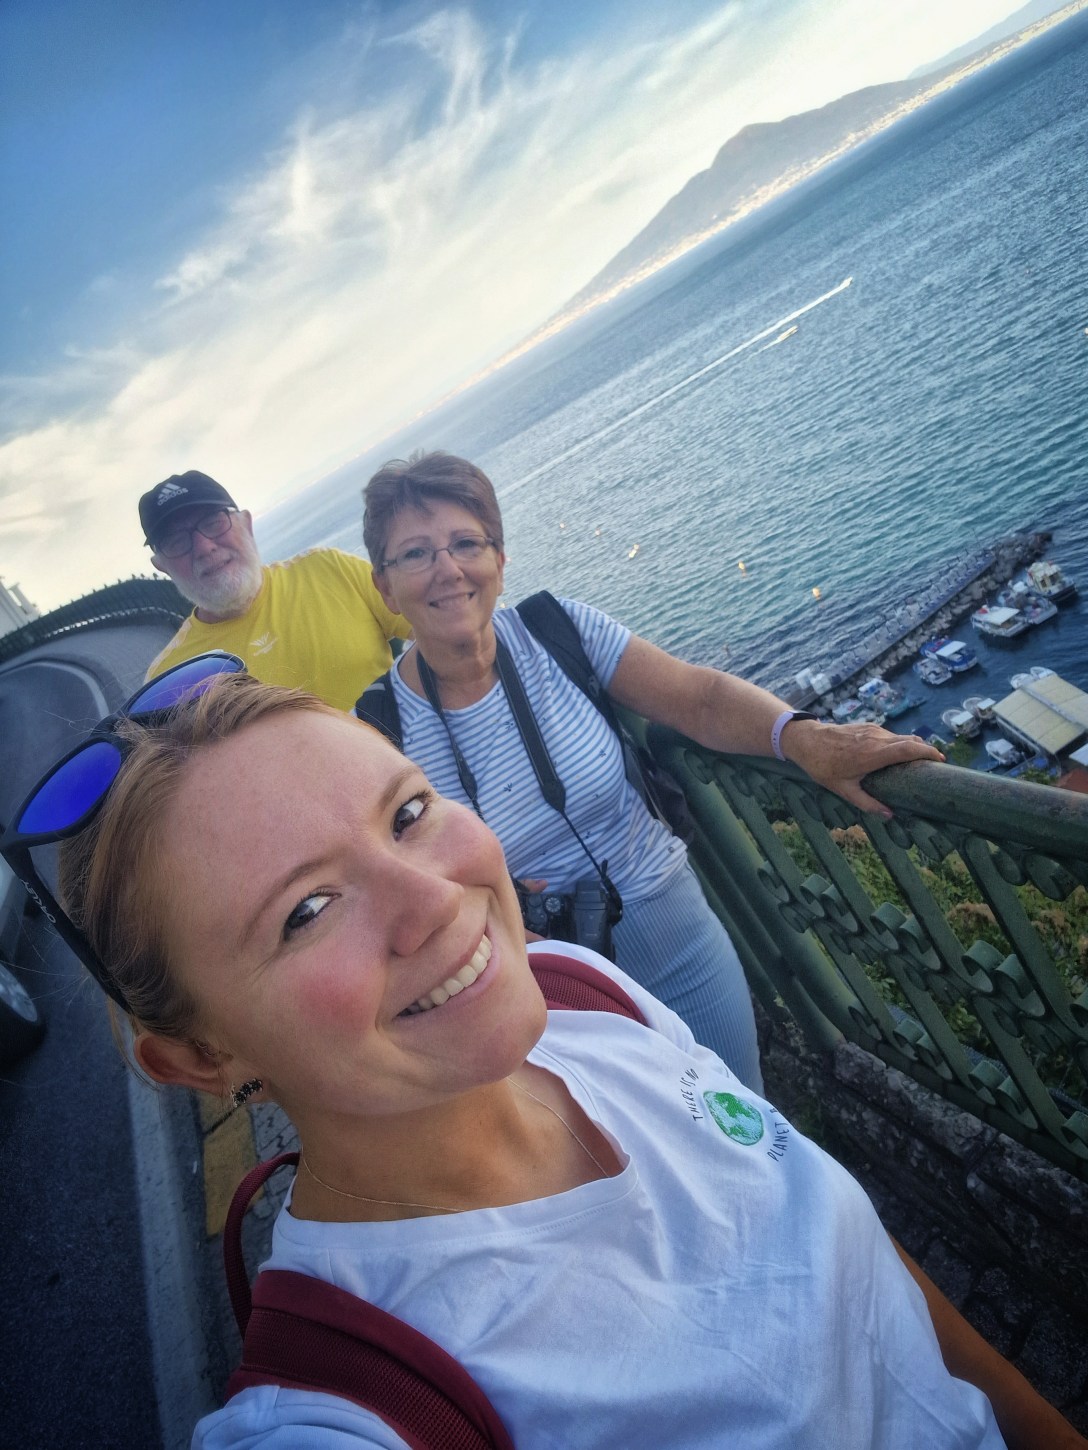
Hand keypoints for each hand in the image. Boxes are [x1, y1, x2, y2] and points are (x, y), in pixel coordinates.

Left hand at [780, 719, 944, 817]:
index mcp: (873, 754)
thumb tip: (889, 815)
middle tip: (935, 764)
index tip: (940, 760)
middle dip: (926, 751)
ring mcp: (872, 730)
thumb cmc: (823, 766)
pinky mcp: (867, 726)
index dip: (927, 753)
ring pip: (900, 736)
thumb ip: (867, 803)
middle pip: (910, 741)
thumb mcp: (843, 789)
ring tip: (919, 762)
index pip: (909, 749)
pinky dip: (899, 743)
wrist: (806, 740)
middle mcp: (876, 738)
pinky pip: (889, 734)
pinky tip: (898, 755)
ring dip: (912, 747)